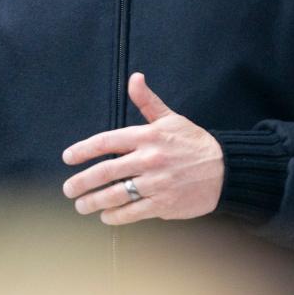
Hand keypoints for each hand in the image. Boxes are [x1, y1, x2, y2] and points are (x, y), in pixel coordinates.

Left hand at [61, 72, 223, 225]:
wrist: (225, 169)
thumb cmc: (193, 142)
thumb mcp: (170, 118)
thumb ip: (147, 101)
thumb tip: (135, 77)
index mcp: (146, 136)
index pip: (106, 141)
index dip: (83, 149)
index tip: (68, 157)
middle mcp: (149, 159)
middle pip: (106, 171)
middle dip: (82, 181)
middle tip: (68, 189)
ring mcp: (156, 183)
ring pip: (117, 194)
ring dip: (94, 201)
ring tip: (81, 206)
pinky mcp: (165, 204)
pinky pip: (134, 212)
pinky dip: (117, 216)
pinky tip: (105, 217)